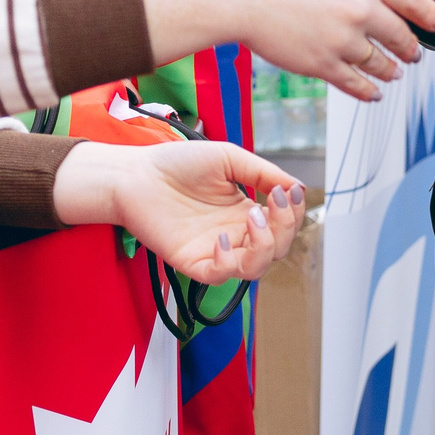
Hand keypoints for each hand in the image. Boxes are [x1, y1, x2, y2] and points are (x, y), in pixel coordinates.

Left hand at [52, 141, 305, 285]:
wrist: (135, 174)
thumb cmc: (177, 164)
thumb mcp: (229, 159)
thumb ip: (264, 173)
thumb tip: (298, 187)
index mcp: (246, 213)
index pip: (284, 225)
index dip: (294, 213)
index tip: (290, 192)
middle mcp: (235, 235)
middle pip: (278, 248)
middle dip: (285, 227)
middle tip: (272, 202)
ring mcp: (215, 250)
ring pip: (256, 268)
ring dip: (265, 246)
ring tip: (252, 217)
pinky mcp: (193, 262)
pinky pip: (220, 276)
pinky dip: (228, 262)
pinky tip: (222, 239)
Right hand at [139, 0, 434, 103]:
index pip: (416, 0)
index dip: (430, 17)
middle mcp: (363, 5)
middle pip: (403, 37)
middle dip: (411, 49)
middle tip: (414, 54)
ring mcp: (345, 37)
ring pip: (383, 64)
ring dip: (391, 70)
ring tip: (393, 72)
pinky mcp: (324, 63)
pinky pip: (358, 84)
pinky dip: (369, 91)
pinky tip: (374, 92)